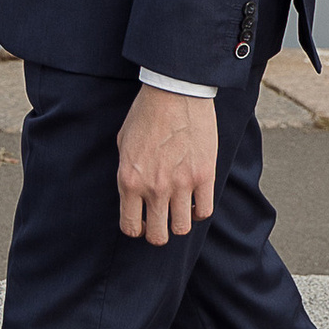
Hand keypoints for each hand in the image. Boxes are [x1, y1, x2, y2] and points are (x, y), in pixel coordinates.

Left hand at [115, 84, 216, 244]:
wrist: (174, 92)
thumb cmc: (145, 114)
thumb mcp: (123, 144)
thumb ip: (127, 173)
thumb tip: (132, 195)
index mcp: (129, 180)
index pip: (130, 227)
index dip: (136, 230)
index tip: (141, 224)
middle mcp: (154, 188)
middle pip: (158, 235)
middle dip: (158, 233)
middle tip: (161, 222)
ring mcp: (181, 184)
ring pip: (182, 228)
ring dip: (180, 223)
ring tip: (179, 210)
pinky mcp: (204, 176)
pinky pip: (204, 211)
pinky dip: (199, 211)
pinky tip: (195, 200)